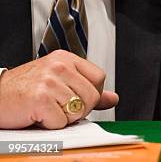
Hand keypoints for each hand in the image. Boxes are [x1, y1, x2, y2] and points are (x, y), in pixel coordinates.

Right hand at [0, 50, 118, 128]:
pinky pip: (61, 122)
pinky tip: (37, 115)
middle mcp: (59, 66)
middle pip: (92, 96)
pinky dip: (50, 125)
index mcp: (65, 58)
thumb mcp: (58, 82)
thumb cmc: (23, 90)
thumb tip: (113, 98)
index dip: (91, 93)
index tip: (76, 97)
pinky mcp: (40, 98)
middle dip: (78, 109)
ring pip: (78, 110)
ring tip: (47, 110)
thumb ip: (86, 88)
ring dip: (63, 118)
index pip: (99, 77)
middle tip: (58, 107)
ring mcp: (49, 81)